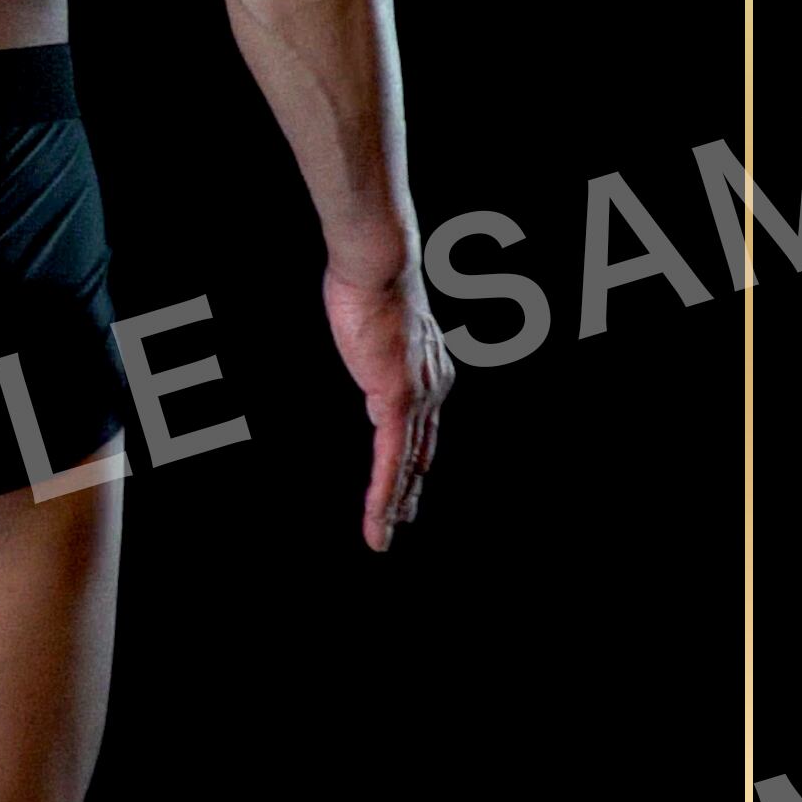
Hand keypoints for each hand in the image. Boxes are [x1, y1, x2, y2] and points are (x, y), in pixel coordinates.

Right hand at [323, 259, 452, 551]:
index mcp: (431, 370)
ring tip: (381, 539)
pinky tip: (377, 522)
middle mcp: (433, 388)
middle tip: (398, 524)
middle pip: (420, 455)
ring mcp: (420, 397)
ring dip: (392, 508)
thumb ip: (376, 349)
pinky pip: (390, 461)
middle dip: (408, 493)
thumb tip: (368, 347)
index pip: (422, 431)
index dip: (412, 463)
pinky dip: (383, 497)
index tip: (405, 485)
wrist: (379, 263)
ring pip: (405, 467)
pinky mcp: (399, 401)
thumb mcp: (376, 324)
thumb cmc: (370, 280)